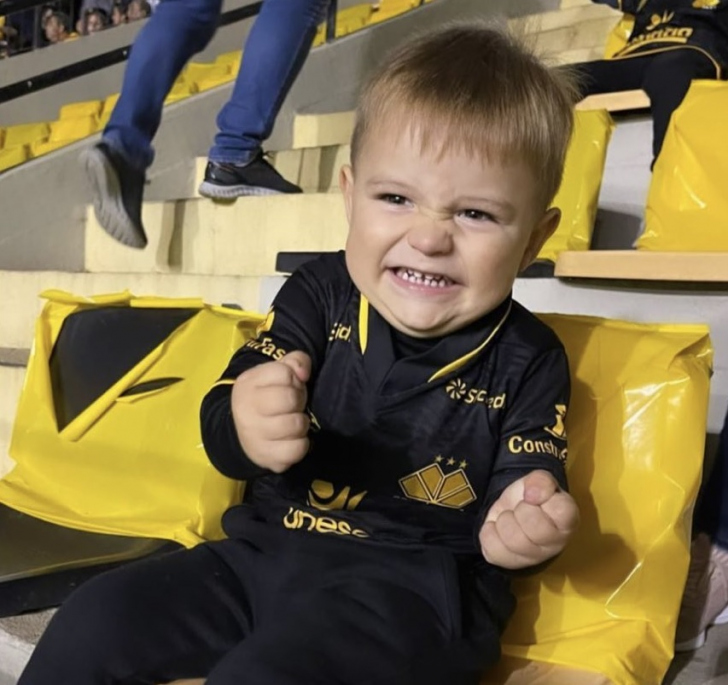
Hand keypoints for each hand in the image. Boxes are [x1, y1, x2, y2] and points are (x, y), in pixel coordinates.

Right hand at [231, 351, 311, 472]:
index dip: (294, 379)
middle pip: (290, 398)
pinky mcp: (265, 457)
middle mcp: (247, 409)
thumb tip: (303, 374)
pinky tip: (292, 440)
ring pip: (296, 425)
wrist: (243, 433)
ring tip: (293, 422)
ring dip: (301, 423)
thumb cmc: (268, 397)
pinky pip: (296, 450)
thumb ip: (295, 362)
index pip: (284, 373)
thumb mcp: (277, 372)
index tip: (289, 386)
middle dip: (298, 400)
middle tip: (293, 406)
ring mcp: (254, 435)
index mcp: (248, 383)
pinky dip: (301, 445)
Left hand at [479, 470, 578, 569]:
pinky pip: (494, 550)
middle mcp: (555, 543)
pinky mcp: (511, 563)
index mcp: (567, 520)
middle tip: (520, 508)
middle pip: (534, 526)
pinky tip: (496, 528)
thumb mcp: (537, 480)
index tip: (532, 496)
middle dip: (520, 510)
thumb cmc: (529, 497)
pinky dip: (489, 533)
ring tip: (509, 518)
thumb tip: (532, 495)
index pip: (561, 510)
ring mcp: (534, 557)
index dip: (542, 497)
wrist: (510, 509)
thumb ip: (541, 480)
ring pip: (513, 540)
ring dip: (504, 521)